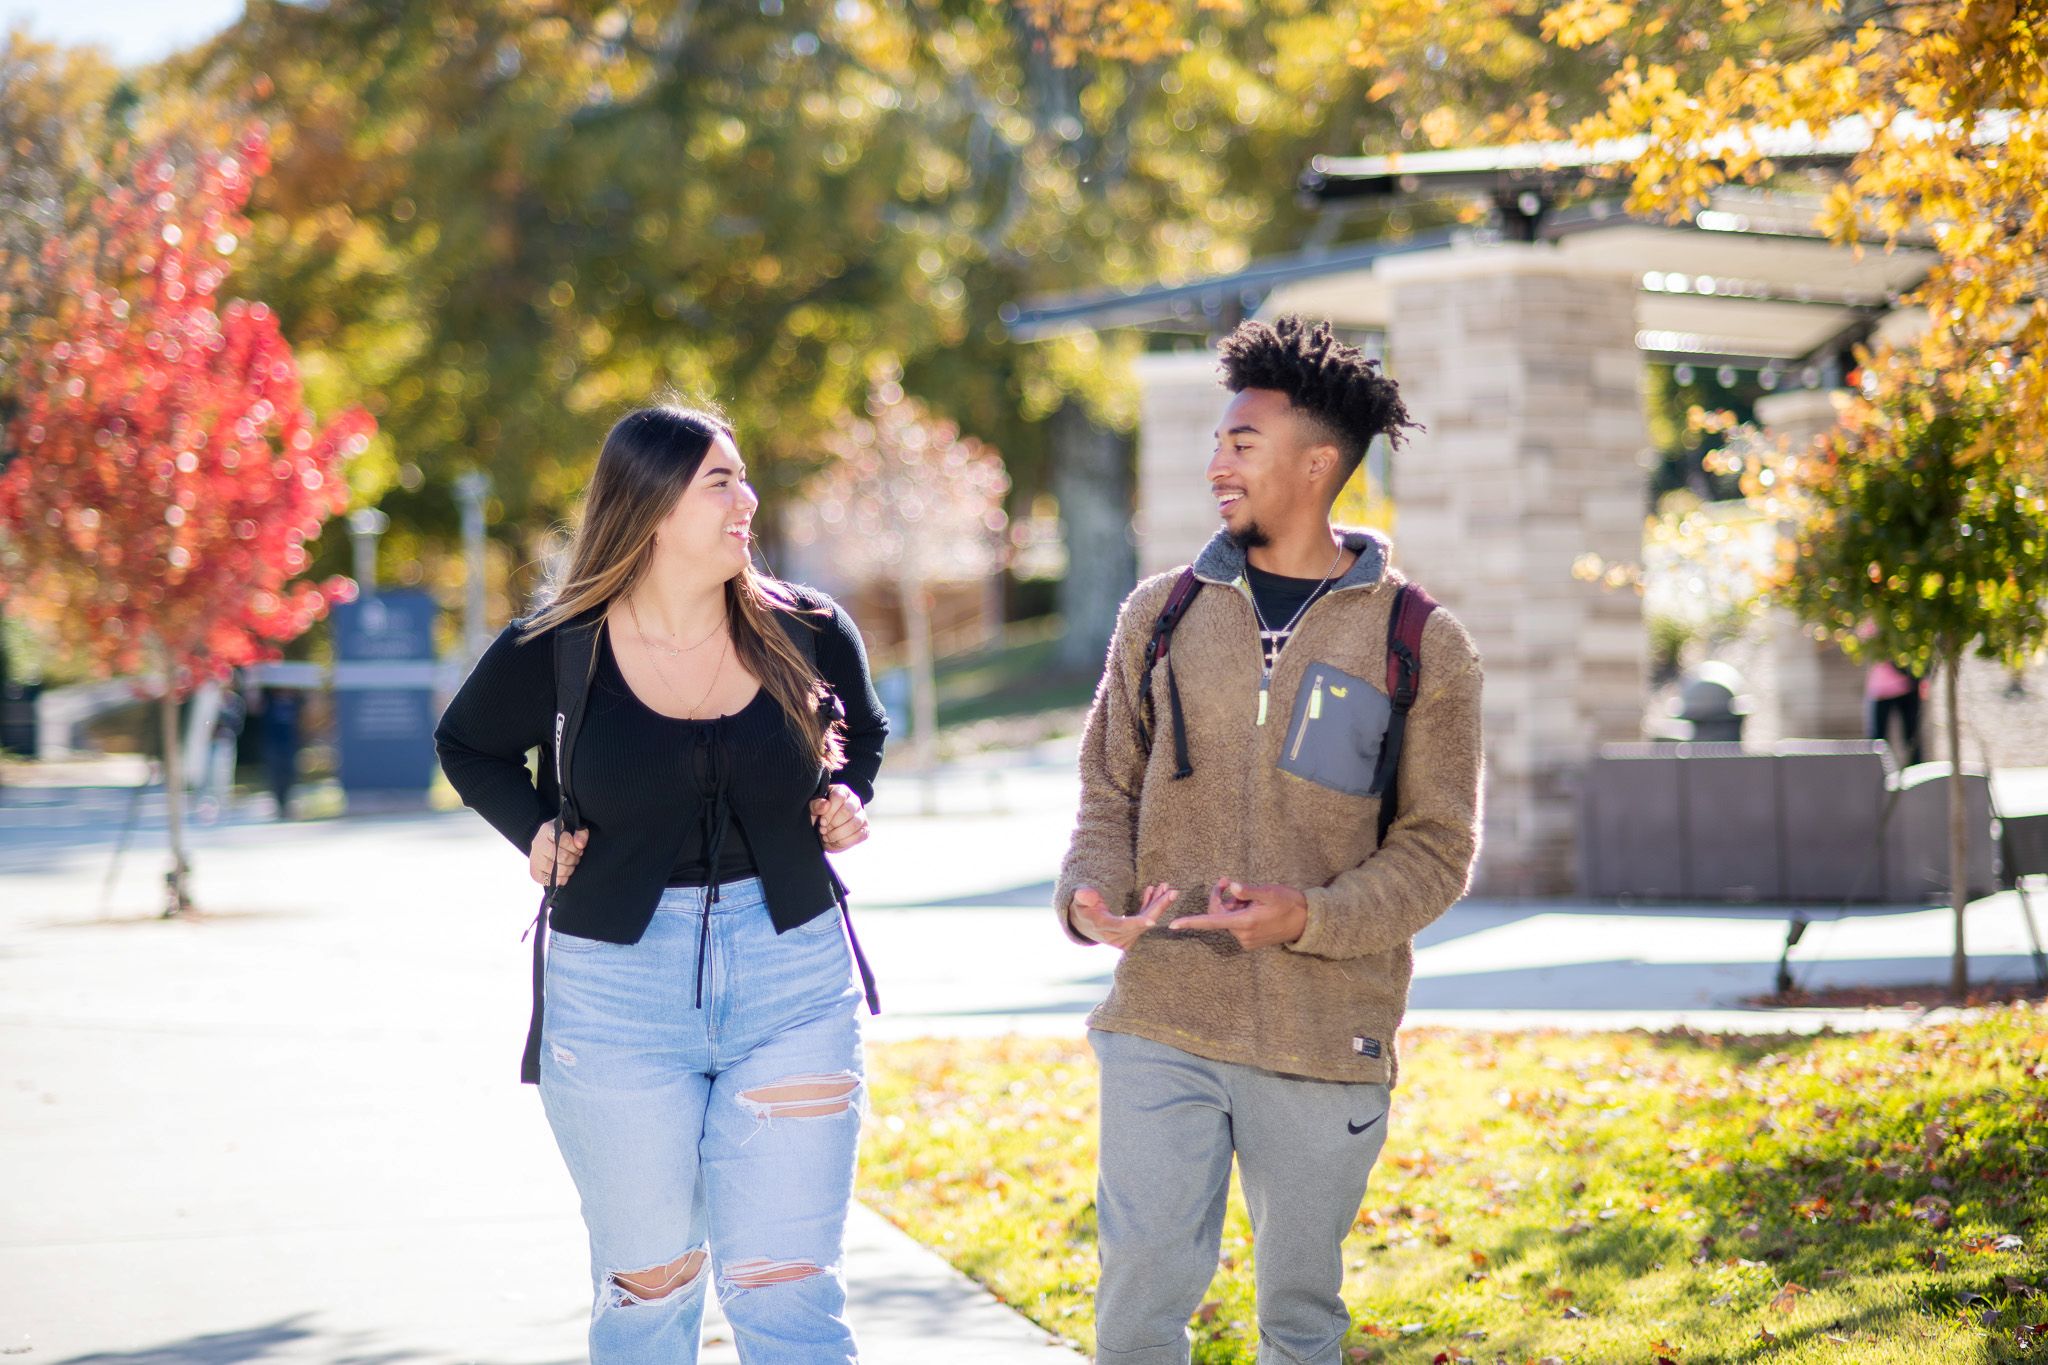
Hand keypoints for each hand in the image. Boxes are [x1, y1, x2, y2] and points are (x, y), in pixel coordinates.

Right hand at [530, 822, 588, 886]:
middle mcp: (538, 844)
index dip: (575, 846)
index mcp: (547, 829)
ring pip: (556, 870)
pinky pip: (549, 881)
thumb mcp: (573, 829)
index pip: (564, 840)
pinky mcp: (534, 872)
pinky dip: (560, 879)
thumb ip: (581, 834)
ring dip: (569, 870)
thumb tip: (580, 845)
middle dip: (573, 859)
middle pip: (561, 857)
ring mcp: (534, 858)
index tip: (578, 847)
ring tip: (571, 865)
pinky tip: (564, 874)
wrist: (547, 844)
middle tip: (576, 857)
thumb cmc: (563, 836)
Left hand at [810, 783, 868, 851]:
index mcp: (842, 791)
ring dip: (838, 833)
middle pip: (847, 811)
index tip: (821, 820)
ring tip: (827, 836)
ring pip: (854, 824)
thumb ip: (815, 805)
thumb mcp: (812, 809)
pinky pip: (860, 836)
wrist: (823, 831)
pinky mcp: (865, 829)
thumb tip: (825, 805)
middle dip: (833, 823)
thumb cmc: (818, 816)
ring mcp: (861, 815)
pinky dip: (845, 841)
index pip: (839, 797)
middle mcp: (854, 801)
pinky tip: (836, 840)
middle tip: (823, 829)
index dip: (829, 811)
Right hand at [1071, 883, 1177, 950]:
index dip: (1137, 923)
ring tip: (1166, 888)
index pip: (1123, 926)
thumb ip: (1083, 897)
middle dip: (1158, 907)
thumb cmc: (1082, 909)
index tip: (1152, 920)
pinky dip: (1149, 906)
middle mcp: (1116, 936)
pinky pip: (1143, 920)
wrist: (1083, 923)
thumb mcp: (1079, 902)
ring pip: (1145, 920)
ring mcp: (1125, 938)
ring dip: (1157, 904)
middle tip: (1172, 892)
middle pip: (1141, 923)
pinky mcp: (1131, 935)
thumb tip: (1086, 894)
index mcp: (1104, 927)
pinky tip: (1154, 892)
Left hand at [1168, 878, 1307, 949]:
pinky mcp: (1250, 942)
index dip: (1191, 922)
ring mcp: (1246, 940)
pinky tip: (1251, 907)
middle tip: (1224, 881)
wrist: (1306, 921)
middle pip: (1218, 915)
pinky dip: (1236, 914)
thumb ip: (1248, 890)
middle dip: (1218, 898)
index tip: (1173, 924)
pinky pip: (1234, 925)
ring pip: (1226, 920)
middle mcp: (1242, 935)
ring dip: (1230, 906)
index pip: (1211, 922)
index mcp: (1245, 922)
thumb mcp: (1269, 892)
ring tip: (1246, 896)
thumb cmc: (1288, 903)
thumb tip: (1231, 886)